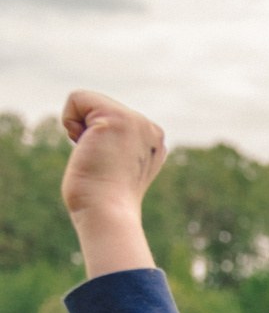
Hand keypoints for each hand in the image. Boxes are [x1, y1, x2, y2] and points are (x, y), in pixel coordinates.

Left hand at [59, 92, 164, 276]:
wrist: (108, 213)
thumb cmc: (104, 200)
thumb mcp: (116, 167)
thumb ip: (116, 147)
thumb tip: (97, 140)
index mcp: (154, 142)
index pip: (109, 120)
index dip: (96, 140)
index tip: (107, 165)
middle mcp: (150, 129)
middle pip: (98, 107)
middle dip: (87, 131)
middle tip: (100, 162)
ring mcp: (137, 121)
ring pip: (88, 101)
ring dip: (80, 128)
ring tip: (96, 155)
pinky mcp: (117, 117)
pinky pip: (77, 98)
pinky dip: (69, 120)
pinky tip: (86, 145)